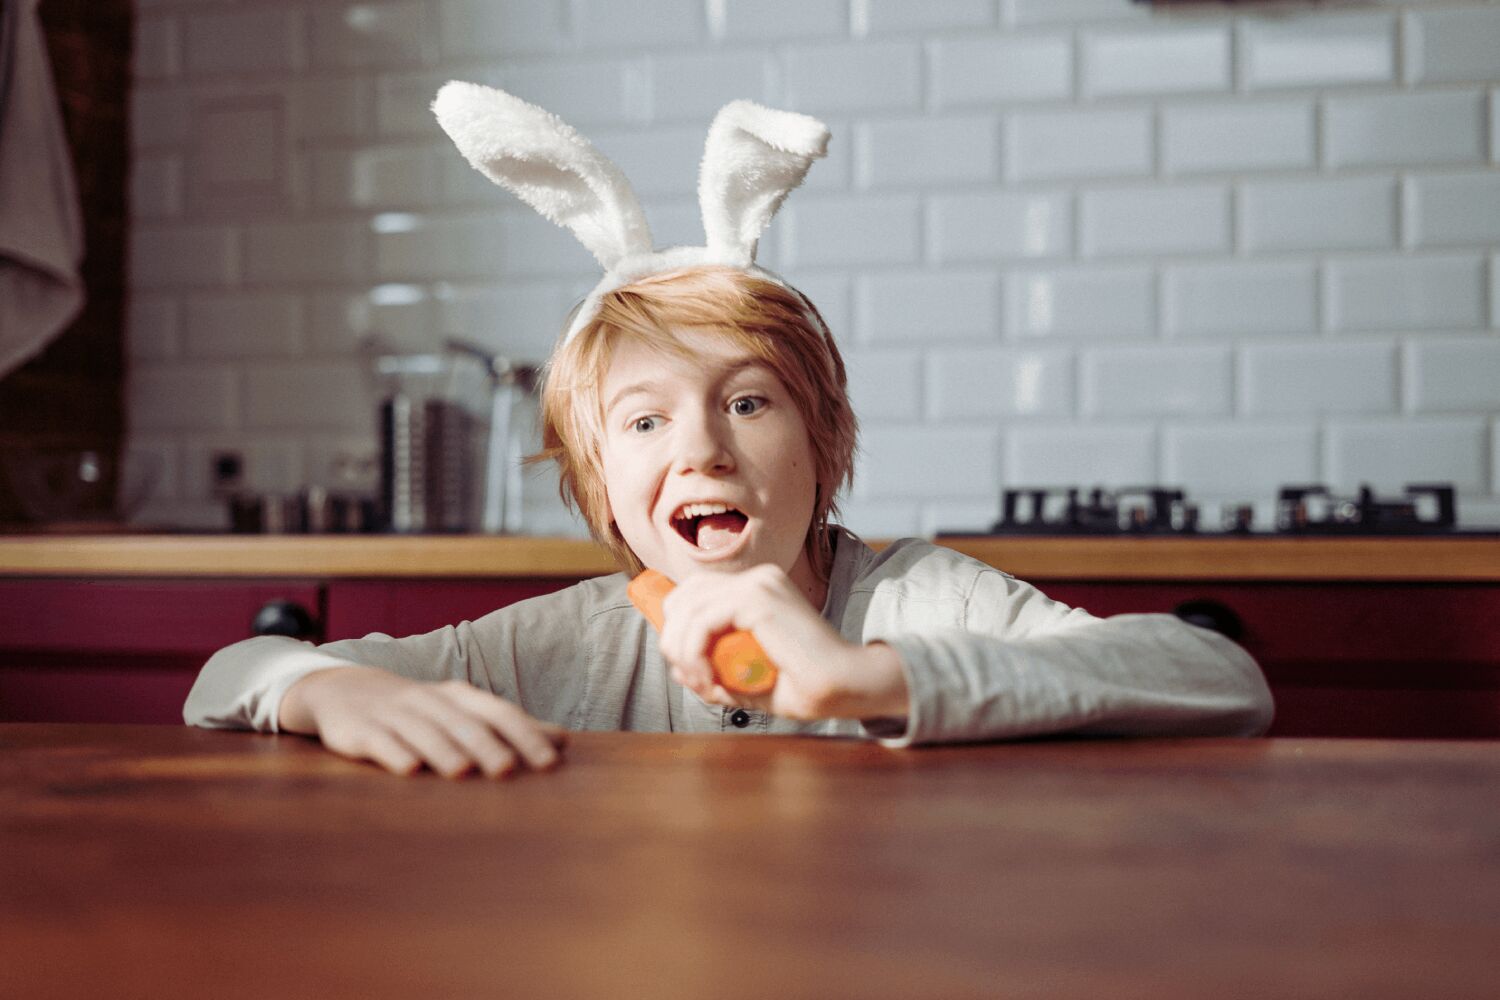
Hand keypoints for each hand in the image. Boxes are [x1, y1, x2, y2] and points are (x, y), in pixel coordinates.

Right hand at [280, 666, 567, 777]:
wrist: (344, 691)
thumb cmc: (420, 710)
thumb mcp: (463, 712)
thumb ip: (510, 727)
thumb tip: (564, 741)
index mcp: (459, 697)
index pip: (499, 712)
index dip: (525, 734)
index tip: (550, 763)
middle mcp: (429, 702)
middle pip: (463, 723)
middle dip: (486, 745)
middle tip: (507, 769)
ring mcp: (393, 714)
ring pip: (422, 731)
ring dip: (442, 750)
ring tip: (461, 772)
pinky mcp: (359, 731)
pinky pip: (378, 740)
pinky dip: (393, 753)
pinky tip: (408, 768)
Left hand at [656, 564, 908, 720]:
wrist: (844, 686)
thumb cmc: (804, 686)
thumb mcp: (748, 676)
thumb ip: (716, 670)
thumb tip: (678, 669)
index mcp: (759, 587)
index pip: (695, 593)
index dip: (678, 629)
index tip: (690, 671)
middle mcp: (757, 577)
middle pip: (685, 596)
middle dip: (674, 639)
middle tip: (692, 678)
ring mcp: (757, 582)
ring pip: (688, 609)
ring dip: (683, 651)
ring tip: (703, 683)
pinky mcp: (757, 596)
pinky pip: (703, 621)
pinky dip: (694, 652)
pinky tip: (709, 678)